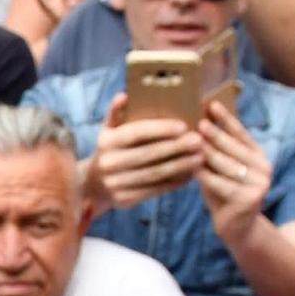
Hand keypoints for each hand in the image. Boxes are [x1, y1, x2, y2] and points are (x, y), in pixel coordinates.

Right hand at [89, 94, 201, 208]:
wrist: (94, 185)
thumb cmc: (111, 149)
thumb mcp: (108, 130)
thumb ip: (116, 113)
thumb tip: (123, 95)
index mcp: (105, 142)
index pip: (136, 133)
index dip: (160, 129)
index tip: (184, 126)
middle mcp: (108, 163)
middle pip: (148, 154)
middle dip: (176, 147)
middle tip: (199, 140)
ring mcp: (115, 184)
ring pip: (154, 174)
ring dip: (180, 165)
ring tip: (200, 157)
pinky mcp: (124, 200)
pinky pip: (155, 190)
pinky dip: (174, 182)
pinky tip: (190, 174)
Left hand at [194, 98, 268, 233]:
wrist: (236, 227)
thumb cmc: (223, 193)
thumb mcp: (221, 169)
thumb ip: (215, 152)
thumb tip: (198, 125)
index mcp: (258, 156)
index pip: (241, 133)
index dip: (226, 118)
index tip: (212, 104)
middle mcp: (263, 167)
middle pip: (234, 148)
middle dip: (215, 135)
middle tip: (199, 123)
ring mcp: (259, 183)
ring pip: (227, 165)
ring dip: (208, 154)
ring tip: (192, 143)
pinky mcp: (249, 199)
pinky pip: (222, 184)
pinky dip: (206, 177)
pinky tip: (193, 169)